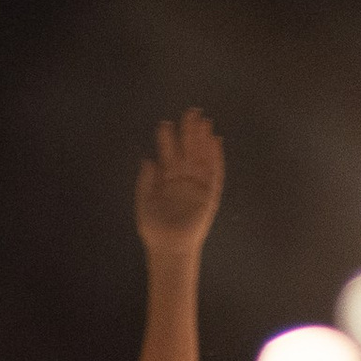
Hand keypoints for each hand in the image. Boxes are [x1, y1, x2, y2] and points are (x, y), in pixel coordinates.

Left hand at [136, 105, 221, 255]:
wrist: (168, 249)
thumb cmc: (155, 229)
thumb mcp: (145, 203)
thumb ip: (146, 182)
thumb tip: (148, 160)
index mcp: (168, 182)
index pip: (170, 155)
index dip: (169, 139)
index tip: (166, 123)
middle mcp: (184, 181)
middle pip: (188, 152)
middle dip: (189, 132)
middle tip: (190, 112)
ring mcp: (198, 187)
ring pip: (202, 159)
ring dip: (204, 141)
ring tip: (204, 122)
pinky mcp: (210, 196)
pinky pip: (215, 174)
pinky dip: (216, 158)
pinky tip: (215, 142)